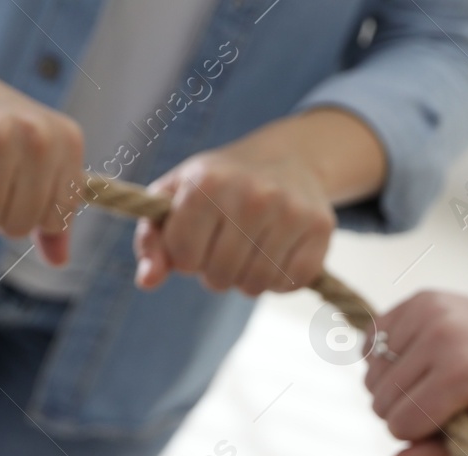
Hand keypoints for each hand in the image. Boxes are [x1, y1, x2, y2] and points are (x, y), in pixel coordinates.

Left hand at [134, 139, 334, 295]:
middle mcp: (252, 194)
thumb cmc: (217, 185)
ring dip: (246, 279)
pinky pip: (291, 283)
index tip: (195, 236)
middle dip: (215, 272)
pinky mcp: (321, 227)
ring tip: (248, 251)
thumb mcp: (174, 199)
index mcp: (207, 183)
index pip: (184, 258)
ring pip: (255, 285)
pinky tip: (275, 256)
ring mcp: (290, 210)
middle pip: (220, 276)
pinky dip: (280, 280)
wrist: (285, 157)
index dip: (185, 255)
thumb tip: (147, 281)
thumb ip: (152, 241)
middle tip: (223, 246)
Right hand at [364, 291, 467, 455]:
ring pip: (372, 373)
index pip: (399, 425)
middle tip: (442, 404)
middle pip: (381, 400)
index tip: (448, 425)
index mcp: (462, 374)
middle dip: (404, 413)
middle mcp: (441, 335)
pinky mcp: (419, 299)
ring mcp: (428, 311)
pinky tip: (414, 361)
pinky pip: (373, 341)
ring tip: (430, 382)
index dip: (419, 435)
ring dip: (393, 387)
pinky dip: (385, 357)